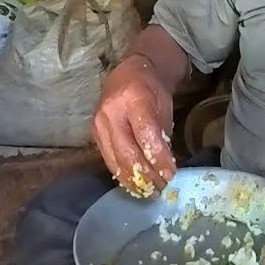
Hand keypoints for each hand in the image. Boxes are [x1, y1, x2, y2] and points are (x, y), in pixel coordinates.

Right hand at [91, 54, 176, 196]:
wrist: (128, 74)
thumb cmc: (151, 89)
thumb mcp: (164, 105)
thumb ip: (162, 133)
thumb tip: (164, 166)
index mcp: (133, 99)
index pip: (145, 135)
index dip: (158, 158)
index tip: (170, 173)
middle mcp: (111, 112)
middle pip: (127, 153)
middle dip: (147, 175)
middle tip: (162, 187)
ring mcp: (98, 124)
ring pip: (115, 161)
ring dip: (134, 180)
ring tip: (150, 190)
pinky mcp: (93, 135)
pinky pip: (108, 160)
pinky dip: (122, 174)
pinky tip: (135, 183)